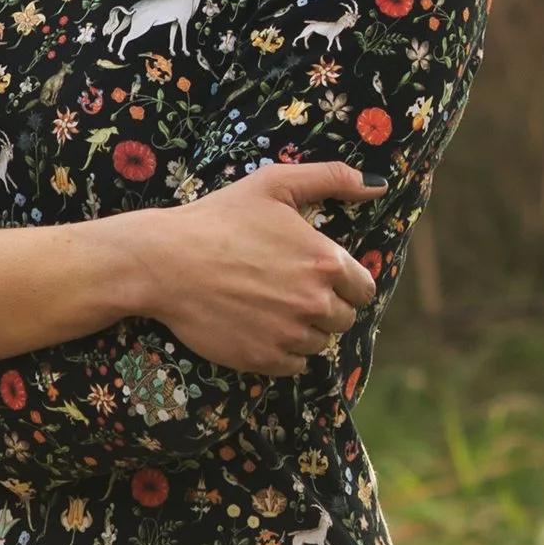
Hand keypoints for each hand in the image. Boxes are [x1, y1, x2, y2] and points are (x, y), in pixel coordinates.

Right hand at [143, 162, 382, 375]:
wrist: (164, 261)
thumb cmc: (218, 217)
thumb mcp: (274, 183)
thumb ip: (332, 178)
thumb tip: (379, 186)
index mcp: (324, 261)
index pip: (363, 288)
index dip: (344, 283)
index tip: (320, 277)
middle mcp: (314, 301)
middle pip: (343, 318)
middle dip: (324, 306)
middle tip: (289, 290)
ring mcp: (290, 334)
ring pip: (319, 343)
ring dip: (304, 330)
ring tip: (270, 307)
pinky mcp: (264, 359)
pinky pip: (295, 366)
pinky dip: (284, 352)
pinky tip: (260, 327)